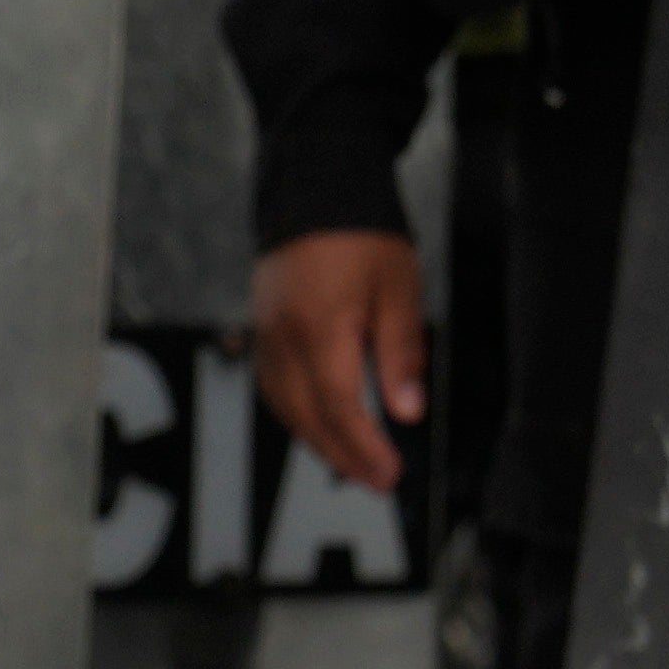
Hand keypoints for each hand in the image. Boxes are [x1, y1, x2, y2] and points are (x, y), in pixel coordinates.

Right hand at [249, 225, 428, 495]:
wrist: (315, 187)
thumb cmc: (363, 235)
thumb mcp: (399, 289)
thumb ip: (401, 353)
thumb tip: (407, 412)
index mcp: (320, 328)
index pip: (339, 406)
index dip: (363, 446)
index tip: (390, 473)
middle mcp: (283, 337)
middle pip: (306, 416)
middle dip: (341, 455)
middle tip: (376, 480)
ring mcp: (266, 333)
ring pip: (285, 406)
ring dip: (317, 440)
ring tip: (352, 462)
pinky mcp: (261, 327)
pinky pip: (273, 385)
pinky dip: (297, 414)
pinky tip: (319, 423)